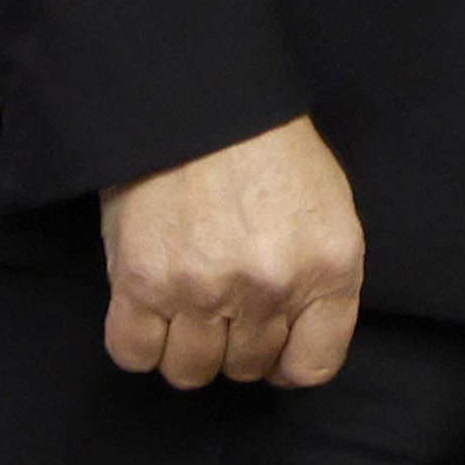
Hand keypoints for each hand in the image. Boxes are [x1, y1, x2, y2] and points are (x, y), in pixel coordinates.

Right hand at [100, 115, 364, 390]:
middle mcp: (271, 286)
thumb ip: (318, 279)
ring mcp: (204, 288)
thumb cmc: (265, 144)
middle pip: (246, 367)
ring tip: (183, 301)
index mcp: (329, 267)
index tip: (270, 346)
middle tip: (221, 300)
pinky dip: (137, 340)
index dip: (286, 361)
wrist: (199, 95)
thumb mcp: (327, 207)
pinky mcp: (142, 282)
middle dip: (233, 341)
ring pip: (191, 370)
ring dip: (185, 345)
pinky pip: (134, 353)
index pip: (313, 366)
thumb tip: (291, 340)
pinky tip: (147, 306)